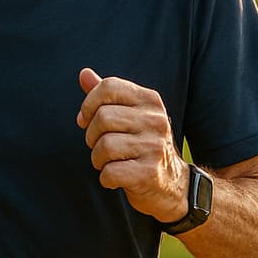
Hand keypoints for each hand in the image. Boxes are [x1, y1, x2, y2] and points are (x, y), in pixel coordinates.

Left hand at [76, 68, 188, 222]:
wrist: (173, 184)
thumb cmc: (143, 145)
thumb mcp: (130, 116)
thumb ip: (106, 95)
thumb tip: (84, 73)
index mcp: (150, 100)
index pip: (109, 86)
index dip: (89, 104)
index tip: (86, 120)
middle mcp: (156, 120)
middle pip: (102, 117)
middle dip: (91, 136)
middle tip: (100, 146)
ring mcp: (155, 147)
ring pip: (104, 146)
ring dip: (98, 159)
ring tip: (110, 162)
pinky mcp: (150, 173)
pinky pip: (110, 172)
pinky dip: (106, 178)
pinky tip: (117, 178)